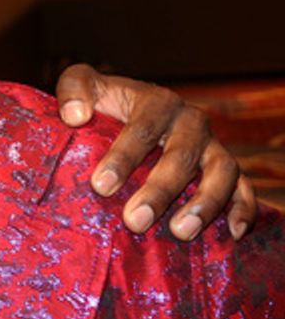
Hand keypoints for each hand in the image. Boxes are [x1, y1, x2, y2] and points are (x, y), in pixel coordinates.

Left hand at [55, 64, 256, 240]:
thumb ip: (74, 89)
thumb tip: (75, 115)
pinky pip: (244, 188)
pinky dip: (244, 208)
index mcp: (157, 101)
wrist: (131, 111)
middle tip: (134, 220)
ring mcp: (211, 146)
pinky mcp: (225, 169)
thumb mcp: (84, 85)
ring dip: (204, 203)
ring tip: (180, 232)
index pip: (143, 129)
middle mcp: (190, 122)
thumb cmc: (104, 103)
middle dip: (159, 190)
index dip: (123, 157)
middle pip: (181, 155)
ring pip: (221, 171)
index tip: (100, 185)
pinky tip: (233, 233)